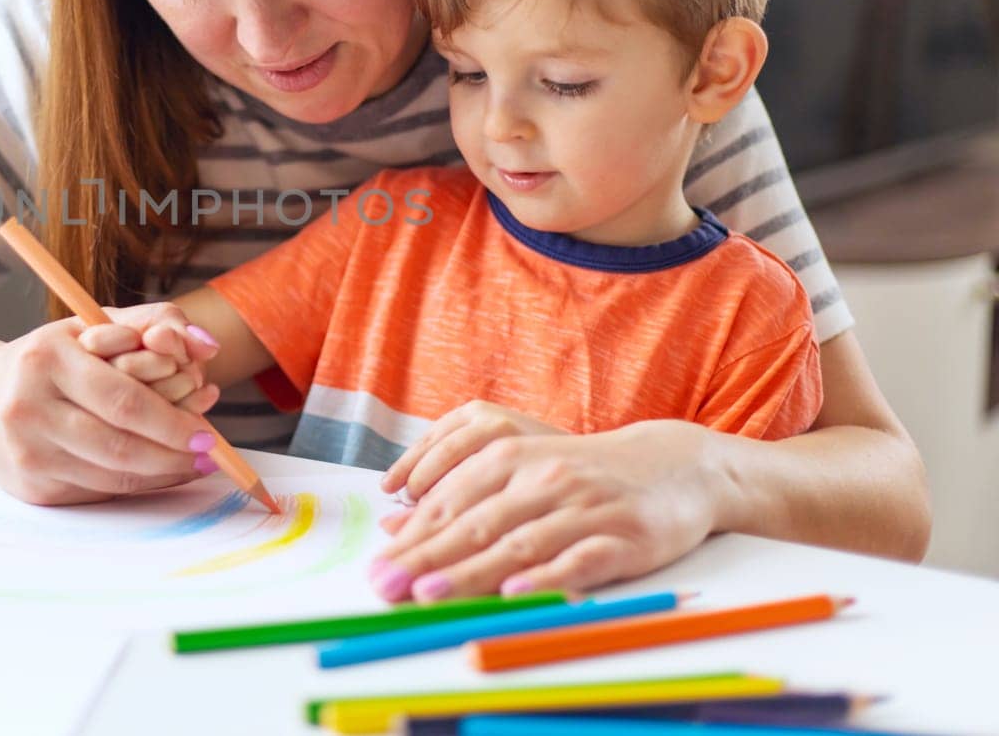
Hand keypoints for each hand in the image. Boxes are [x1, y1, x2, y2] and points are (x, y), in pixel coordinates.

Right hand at [0, 314, 222, 505]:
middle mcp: (28, 408)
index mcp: (45, 359)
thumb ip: (155, 323)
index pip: (122, 399)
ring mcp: (27, 453)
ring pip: (112, 477)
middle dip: (173, 454)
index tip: (206, 430)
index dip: (171, 421)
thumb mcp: (92, 326)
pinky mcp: (33, 486)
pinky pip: (100, 492)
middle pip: (119, 445)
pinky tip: (161, 472)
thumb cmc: (50, 358)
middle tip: (209, 453)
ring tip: (194, 463)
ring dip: (163, 474)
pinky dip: (138, 485)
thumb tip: (208, 346)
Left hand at [368, 417, 721, 602]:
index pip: (451, 501)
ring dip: (472, 571)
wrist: (673, 466)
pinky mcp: (625, 538)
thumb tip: (397, 527)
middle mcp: (545, 478)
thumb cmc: (581, 475)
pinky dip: (546, 578)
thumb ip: (462, 496)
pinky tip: (516, 594)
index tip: (378, 567)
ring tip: (430, 593)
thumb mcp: (521, 473)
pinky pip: (579, 561)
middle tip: (386, 586)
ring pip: (520, 544)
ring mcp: (585, 508)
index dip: (413, 536)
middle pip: (476, 523)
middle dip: (426, 558)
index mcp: (512, 458)